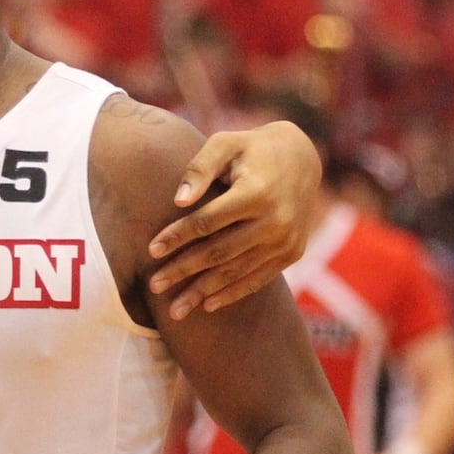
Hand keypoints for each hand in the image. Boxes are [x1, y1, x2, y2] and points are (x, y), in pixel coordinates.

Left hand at [147, 120, 320, 318]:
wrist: (302, 158)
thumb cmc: (251, 148)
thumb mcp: (225, 143)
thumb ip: (199, 168)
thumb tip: (178, 200)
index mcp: (256, 193)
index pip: (208, 221)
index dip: (178, 236)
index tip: (151, 250)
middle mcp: (275, 221)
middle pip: (220, 252)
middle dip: (184, 270)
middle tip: (154, 285)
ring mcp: (286, 241)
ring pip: (237, 272)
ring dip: (204, 292)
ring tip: (175, 309)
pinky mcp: (292, 253)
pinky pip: (258, 278)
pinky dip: (232, 293)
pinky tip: (208, 305)